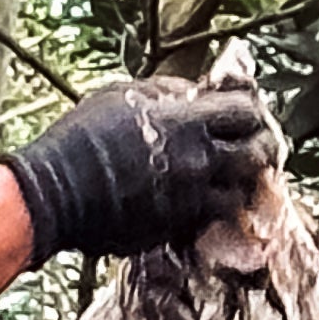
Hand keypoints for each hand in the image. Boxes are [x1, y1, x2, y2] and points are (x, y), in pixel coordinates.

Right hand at [1, 78, 278, 267]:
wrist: (57, 191)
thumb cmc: (82, 138)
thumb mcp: (122, 96)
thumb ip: (165, 92)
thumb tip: (193, 91)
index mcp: (186, 121)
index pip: (245, 112)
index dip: (251, 111)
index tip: (247, 114)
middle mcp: (197, 160)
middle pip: (256, 154)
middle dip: (261, 149)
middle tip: (255, 148)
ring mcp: (191, 198)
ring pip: (241, 194)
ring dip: (242, 186)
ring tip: (234, 179)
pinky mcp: (177, 228)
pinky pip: (213, 220)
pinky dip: (216, 211)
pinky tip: (206, 201)